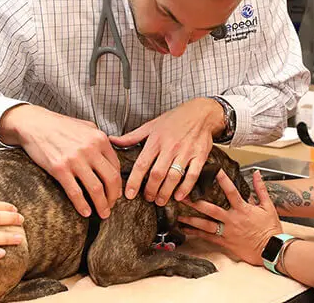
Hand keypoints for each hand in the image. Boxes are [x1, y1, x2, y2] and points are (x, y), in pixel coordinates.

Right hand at [0, 104, 121, 218]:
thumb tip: (111, 156)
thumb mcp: (86, 126)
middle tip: (112, 206)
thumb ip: (99, 139)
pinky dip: (82, 205)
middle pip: (111, 179)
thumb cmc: (60, 126)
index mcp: (99, 138)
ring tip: (103, 213)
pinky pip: (75, 192)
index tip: (116, 193)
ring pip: (96, 189)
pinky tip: (85, 212)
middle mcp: (90, 149)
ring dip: (102, 205)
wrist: (34, 124)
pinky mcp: (59, 168)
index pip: (116, 166)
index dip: (118, 183)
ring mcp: (75, 159)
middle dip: (114, 197)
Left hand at [109, 98, 223, 205]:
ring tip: (160, 200)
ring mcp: (186, 152)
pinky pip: (192, 175)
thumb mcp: (151, 125)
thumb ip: (132, 137)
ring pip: (174, 177)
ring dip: (165, 192)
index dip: (134, 181)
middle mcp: (170, 147)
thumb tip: (112, 140)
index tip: (129, 194)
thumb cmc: (174, 119)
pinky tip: (178, 196)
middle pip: (157, 174)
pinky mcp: (200, 156)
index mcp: (156, 140)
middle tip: (147, 198)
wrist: (201, 112)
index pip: (141, 164)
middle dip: (150, 190)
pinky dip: (185, 188)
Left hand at [178, 170, 282, 265]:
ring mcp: (227, 231)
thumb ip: (260, 189)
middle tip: (182, 196)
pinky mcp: (225, 242)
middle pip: (211, 209)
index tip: (213, 170)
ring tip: (178, 215)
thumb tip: (256, 173)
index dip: (222, 180)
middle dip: (195, 202)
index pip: (230, 191)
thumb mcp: (268, 206)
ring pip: (206, 225)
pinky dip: (195, 234)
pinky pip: (207, 238)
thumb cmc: (270, 229)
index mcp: (242, 208)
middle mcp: (232, 219)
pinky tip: (185, 230)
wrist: (271, 250)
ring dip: (191, 220)